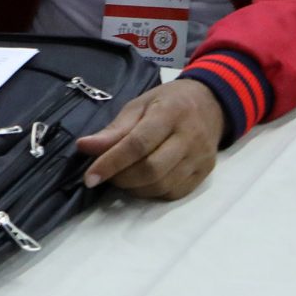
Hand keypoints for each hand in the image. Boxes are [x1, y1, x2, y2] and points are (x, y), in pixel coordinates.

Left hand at [76, 78, 224, 198]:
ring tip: (125, 176)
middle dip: (121, 178)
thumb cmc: (170, 102)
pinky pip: (173, 193)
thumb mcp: (140, 105)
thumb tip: (84, 147)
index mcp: (171, 112)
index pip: (138, 144)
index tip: (90, 177)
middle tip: (108, 174)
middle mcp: (190, 136)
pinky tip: (144, 181)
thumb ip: (114, 129)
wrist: (212, 103)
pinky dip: (152, 192)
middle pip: (151, 169)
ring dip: (134, 188)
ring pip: (161, 186)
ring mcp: (200, 157)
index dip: (111, 163)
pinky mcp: (205, 172)